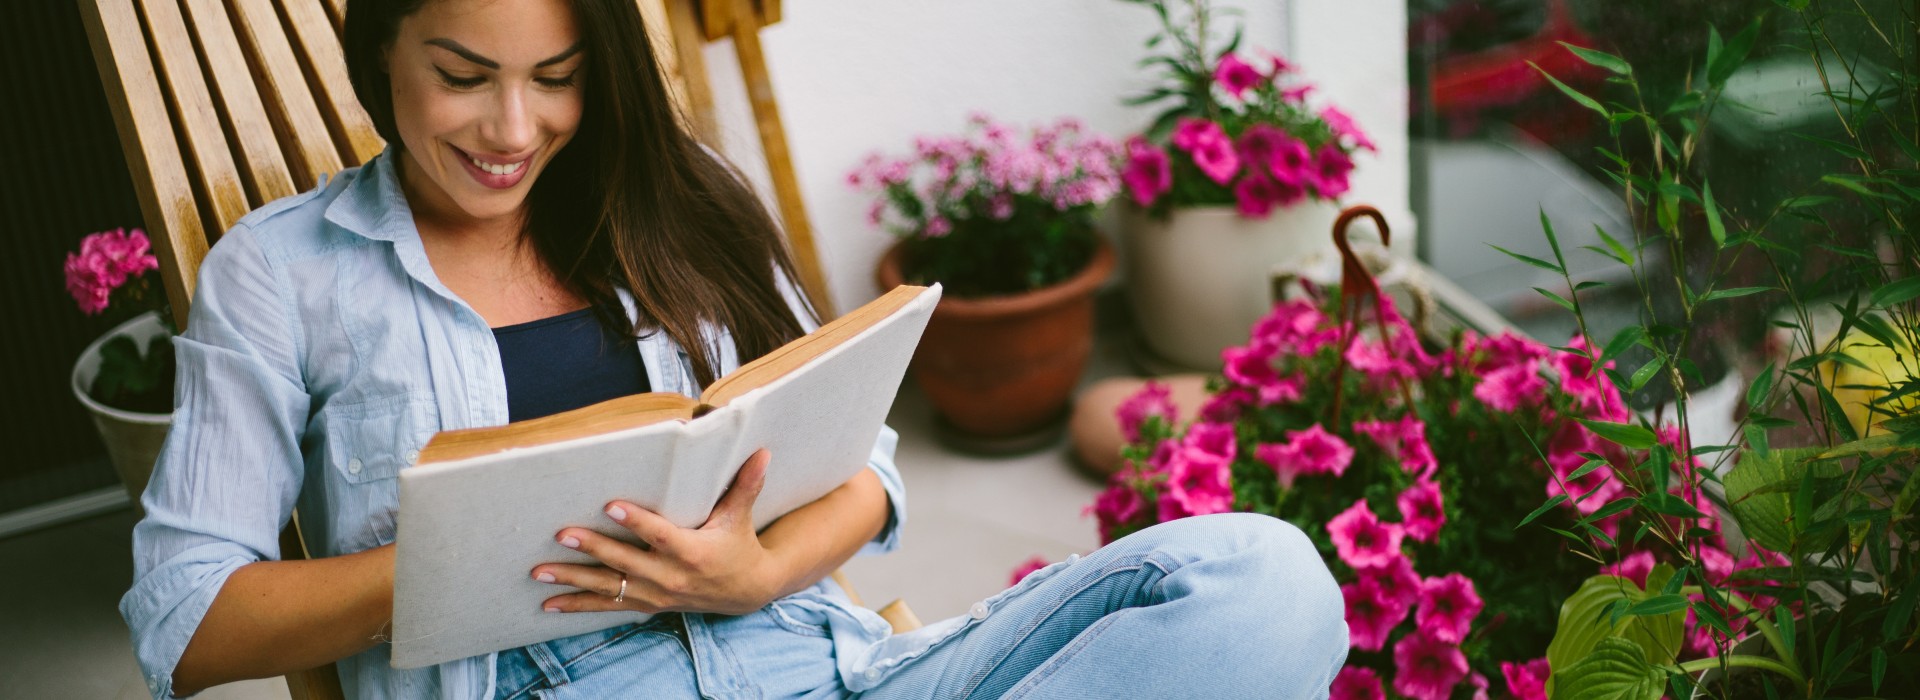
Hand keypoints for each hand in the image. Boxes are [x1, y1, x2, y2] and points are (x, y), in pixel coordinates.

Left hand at [532, 449, 780, 615]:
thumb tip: (762, 451)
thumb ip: (746, 484)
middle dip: (592, 548)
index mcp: (692, 552)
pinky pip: (608, 606)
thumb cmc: (739, 546)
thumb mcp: (741, 516)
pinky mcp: (646, 604)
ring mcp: (655, 594)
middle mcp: (670, 577)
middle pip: (625, 562)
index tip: (610, 506)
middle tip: (562, 535)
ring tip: (540, 571)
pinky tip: (549, 604)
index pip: (658, 535)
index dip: (635, 521)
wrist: (746, 591)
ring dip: (573, 580)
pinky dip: (578, 606)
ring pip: (609, 587)